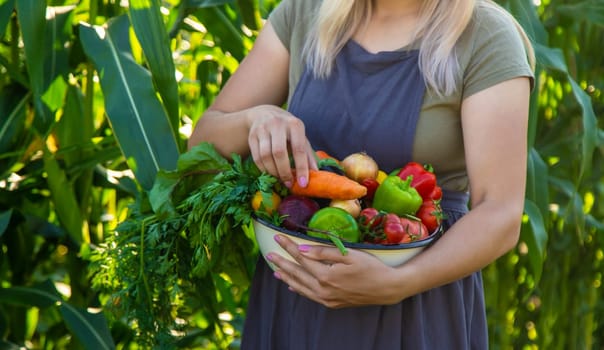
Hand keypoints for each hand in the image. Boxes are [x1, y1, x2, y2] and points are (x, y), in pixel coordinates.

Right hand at [247, 105, 316, 186]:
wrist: (265, 114)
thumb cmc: (288, 130)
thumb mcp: (301, 137)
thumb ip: (308, 154)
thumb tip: (316, 173)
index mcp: (294, 125)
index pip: (299, 149)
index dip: (301, 168)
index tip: (303, 184)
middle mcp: (277, 124)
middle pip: (279, 152)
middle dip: (284, 171)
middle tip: (288, 183)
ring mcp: (263, 129)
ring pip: (265, 156)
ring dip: (273, 172)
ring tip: (280, 179)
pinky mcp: (252, 136)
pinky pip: (256, 157)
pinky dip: (264, 169)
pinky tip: (270, 173)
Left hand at [267, 234, 402, 307]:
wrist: (387, 288)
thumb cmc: (371, 267)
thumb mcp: (349, 255)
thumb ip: (324, 252)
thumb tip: (302, 250)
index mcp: (326, 276)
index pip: (302, 258)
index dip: (289, 247)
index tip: (278, 237)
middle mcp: (323, 290)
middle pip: (297, 273)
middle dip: (282, 262)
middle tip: (269, 254)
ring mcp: (327, 299)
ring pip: (301, 287)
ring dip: (287, 277)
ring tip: (275, 270)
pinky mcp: (332, 304)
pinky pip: (310, 296)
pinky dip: (299, 289)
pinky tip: (293, 285)